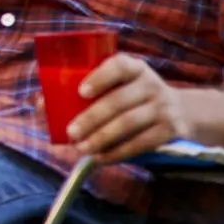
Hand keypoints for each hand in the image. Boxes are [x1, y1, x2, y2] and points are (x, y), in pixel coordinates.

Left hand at [67, 55, 191, 163]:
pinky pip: (141, 142)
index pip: (119, 65)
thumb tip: (40, 101)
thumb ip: (84, 90)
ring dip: (102, 137)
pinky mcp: (170, 130)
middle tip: (71, 132)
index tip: (81, 92)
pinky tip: (101, 157)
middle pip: (119, 100)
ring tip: (82, 147)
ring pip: (129, 122)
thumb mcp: (119, 86)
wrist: (184, 112)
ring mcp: (163, 107)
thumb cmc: (134, 98)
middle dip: (92, 118)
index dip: (100, 77)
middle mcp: (151, 84)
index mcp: (134, 68)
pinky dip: (118, 152)